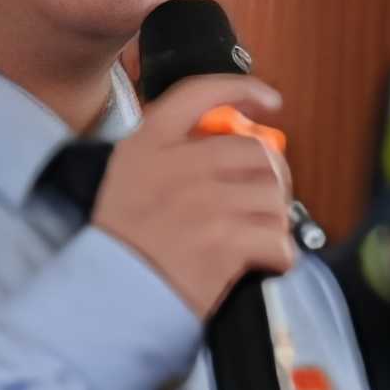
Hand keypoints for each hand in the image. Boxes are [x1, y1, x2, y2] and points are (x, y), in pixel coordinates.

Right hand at [98, 76, 300, 314]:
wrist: (109, 299)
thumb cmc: (121, 246)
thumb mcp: (127, 178)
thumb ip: (167, 153)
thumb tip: (227, 143)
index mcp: (150, 144)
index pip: (201, 94)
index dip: (243, 90)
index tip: (269, 100)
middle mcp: (179, 166)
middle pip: (255, 151)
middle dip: (272, 177)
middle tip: (267, 200)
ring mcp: (204, 203)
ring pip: (272, 196)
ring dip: (276, 219)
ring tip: (260, 237)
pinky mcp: (223, 242)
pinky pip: (277, 240)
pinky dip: (281, 255)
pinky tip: (266, 262)